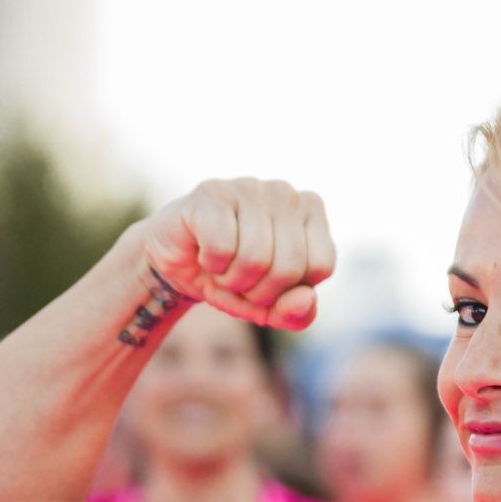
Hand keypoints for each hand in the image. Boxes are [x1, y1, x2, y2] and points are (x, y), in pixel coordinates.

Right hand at [132, 179, 334, 332]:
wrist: (180, 264)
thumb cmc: (234, 278)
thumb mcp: (270, 308)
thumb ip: (297, 313)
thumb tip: (307, 298)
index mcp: (311, 210)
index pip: (320, 265)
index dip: (289, 291)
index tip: (268, 282)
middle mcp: (285, 192)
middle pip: (290, 267)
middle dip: (260, 292)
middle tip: (240, 279)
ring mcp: (248, 187)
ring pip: (256, 259)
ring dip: (233, 280)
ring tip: (223, 266)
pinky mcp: (211, 194)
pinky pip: (222, 248)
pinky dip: (212, 265)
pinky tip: (204, 251)